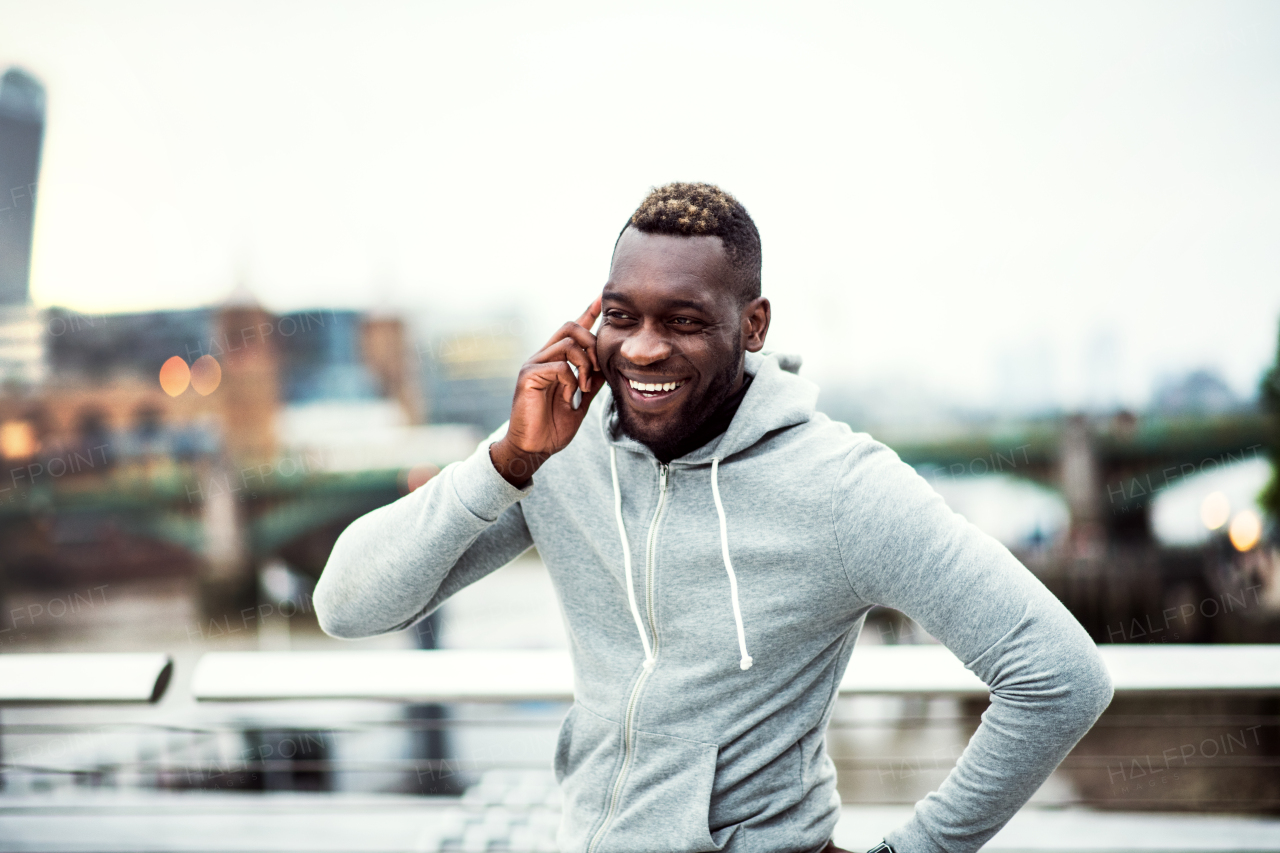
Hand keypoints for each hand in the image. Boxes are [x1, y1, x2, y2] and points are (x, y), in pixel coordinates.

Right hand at [490, 297, 603, 486]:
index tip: (603, 298)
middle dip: (592, 341)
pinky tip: (569, 396)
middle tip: (599, 368)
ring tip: (584, 387)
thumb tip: (607, 368)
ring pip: (568, 343)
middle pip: (570, 326)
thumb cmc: (552, 428)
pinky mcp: (527, 375)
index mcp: (556, 362)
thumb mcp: (580, 402)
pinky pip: (558, 366)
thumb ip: (591, 383)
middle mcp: (543, 357)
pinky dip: (570, 380)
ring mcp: (533, 365)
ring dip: (585, 365)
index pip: (573, 330)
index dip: (588, 313)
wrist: (533, 449)